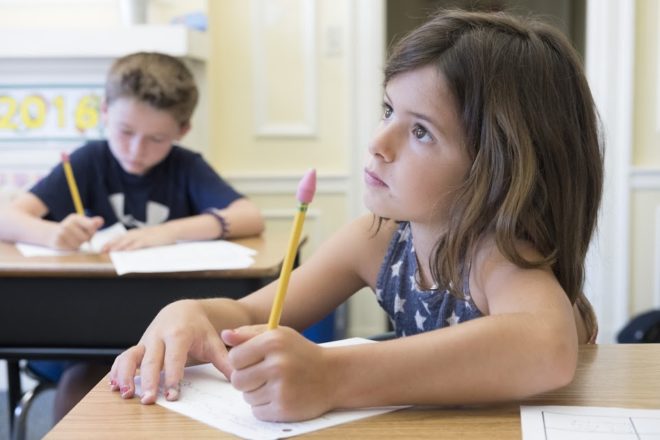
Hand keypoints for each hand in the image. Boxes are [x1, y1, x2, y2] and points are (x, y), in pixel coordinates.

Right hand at [50, 214, 102, 249]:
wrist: (53, 234)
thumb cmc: (73, 229)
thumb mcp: (83, 223)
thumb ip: (93, 223)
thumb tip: (101, 221)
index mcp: (75, 218)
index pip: (91, 226)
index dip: (92, 231)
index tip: (88, 230)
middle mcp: (67, 224)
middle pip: (86, 237)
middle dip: (85, 239)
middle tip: (78, 236)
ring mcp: (61, 233)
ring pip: (79, 244)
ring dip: (78, 244)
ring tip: (73, 240)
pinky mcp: (58, 242)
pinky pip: (71, 249)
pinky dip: (72, 248)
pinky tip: (68, 243)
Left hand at [102, 224, 175, 251]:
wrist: (170, 230)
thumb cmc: (159, 235)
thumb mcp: (146, 237)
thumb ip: (137, 242)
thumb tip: (127, 250)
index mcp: (135, 233)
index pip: (120, 237)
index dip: (111, 242)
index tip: (103, 247)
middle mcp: (137, 234)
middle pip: (121, 239)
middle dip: (111, 244)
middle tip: (102, 250)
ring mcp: (142, 236)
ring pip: (127, 241)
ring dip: (118, 246)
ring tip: (110, 250)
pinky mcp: (149, 240)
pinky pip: (138, 244)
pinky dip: (131, 247)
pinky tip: (126, 251)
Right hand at [109, 300, 231, 403]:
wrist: (182, 310)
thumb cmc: (198, 328)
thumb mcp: (213, 341)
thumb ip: (224, 361)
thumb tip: (238, 378)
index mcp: (179, 333)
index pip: (174, 357)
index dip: (173, 376)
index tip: (173, 394)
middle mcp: (159, 336)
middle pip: (151, 360)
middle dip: (149, 381)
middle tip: (149, 400)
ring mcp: (145, 341)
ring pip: (130, 357)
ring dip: (126, 375)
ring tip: (126, 394)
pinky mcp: (137, 346)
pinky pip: (122, 358)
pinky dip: (117, 372)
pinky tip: (114, 386)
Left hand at [222, 325, 334, 421]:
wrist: (334, 375)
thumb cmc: (301, 353)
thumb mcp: (279, 335)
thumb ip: (249, 334)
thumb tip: (224, 335)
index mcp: (273, 342)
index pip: (234, 357)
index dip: (241, 361)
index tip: (253, 361)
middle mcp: (277, 364)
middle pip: (237, 380)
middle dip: (246, 379)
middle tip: (262, 375)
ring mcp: (281, 388)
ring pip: (247, 397)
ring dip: (256, 393)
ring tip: (275, 385)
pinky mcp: (284, 408)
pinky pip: (257, 411)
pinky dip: (265, 407)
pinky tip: (280, 396)